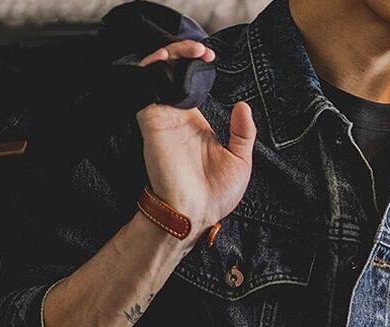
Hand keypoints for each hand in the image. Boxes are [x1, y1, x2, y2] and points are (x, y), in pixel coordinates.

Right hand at [135, 39, 256, 239]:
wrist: (194, 215)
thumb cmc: (216, 196)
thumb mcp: (241, 161)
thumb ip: (243, 133)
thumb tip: (244, 106)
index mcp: (194, 123)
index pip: (189, 83)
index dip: (196, 63)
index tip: (211, 56)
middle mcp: (175, 117)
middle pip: (171, 72)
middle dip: (184, 52)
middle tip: (203, 49)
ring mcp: (162, 118)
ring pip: (155, 73)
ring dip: (171, 54)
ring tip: (193, 50)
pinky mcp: (151, 122)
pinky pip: (145, 87)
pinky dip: (153, 68)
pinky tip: (171, 60)